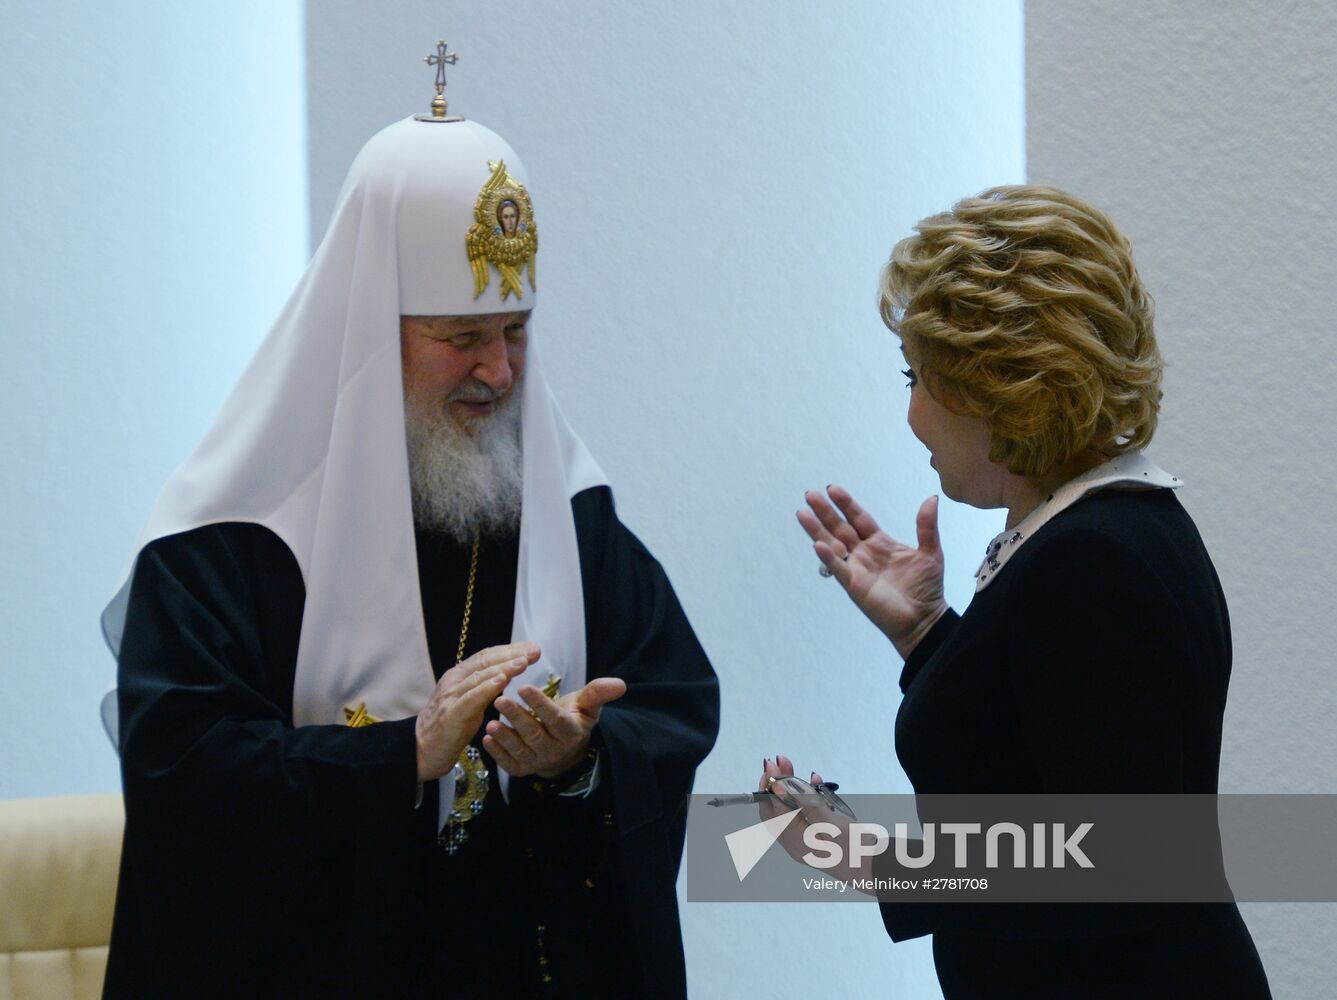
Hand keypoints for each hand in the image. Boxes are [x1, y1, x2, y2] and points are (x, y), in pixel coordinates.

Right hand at [415, 642, 538, 781]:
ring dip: (504, 667)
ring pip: (480, 676)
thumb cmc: (450, 725)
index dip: (510, 650)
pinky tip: (502, 681)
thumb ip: (485, 686)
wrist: (422, 750)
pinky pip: (471, 698)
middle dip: (512, 654)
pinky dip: (487, 687)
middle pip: (486, 661)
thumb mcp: (471, 701)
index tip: (532, 648)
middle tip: (535, 651)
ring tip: (524, 661)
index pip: (487, 656)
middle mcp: (454, 680)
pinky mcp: (451, 714)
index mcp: (459, 675)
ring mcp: (451, 696)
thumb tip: (507, 672)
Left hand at [484, 676, 627, 778]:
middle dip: (517, 718)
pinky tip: (487, 740)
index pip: (555, 719)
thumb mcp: (586, 705)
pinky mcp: (523, 769)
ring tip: (491, 724)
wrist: (565, 749)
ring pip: (520, 750)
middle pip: (534, 734)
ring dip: (505, 738)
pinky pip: (510, 764)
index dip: (540, 704)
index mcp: (570, 732)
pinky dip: (497, 754)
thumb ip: (598, 693)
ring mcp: (538, 762)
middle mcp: (554, 750)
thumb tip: (620, 683)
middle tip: (500, 700)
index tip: (523, 687)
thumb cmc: (572, 718)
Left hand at [759, 756, 874, 884]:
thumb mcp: (829, 822)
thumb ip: (803, 802)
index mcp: (794, 841)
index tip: (772, 766)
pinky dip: (809, 796)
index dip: (770, 786)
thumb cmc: (855, 851)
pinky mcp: (820, 836)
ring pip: (792, 809)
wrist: (877, 870)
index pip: (772, 809)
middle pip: (778, 808)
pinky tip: (816, 782)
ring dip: (792, 788)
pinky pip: (808, 813)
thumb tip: (778, 786)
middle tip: (781, 762)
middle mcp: (797, 841)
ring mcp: (808, 839)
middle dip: (778, 784)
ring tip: (793, 767)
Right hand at [797, 487, 948, 658]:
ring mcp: (857, 568)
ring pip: (832, 544)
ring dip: (817, 530)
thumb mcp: (930, 552)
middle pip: (840, 527)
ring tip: (802, 513)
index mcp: (880, 542)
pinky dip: (828, 557)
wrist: (924, 618)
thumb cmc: (927, 588)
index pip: (859, 518)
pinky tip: (817, 544)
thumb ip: (926, 526)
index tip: (832, 489)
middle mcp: (864, 553)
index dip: (846, 504)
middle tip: (810, 495)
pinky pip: (838, 568)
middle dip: (825, 511)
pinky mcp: (854, 585)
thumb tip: (932, 498)